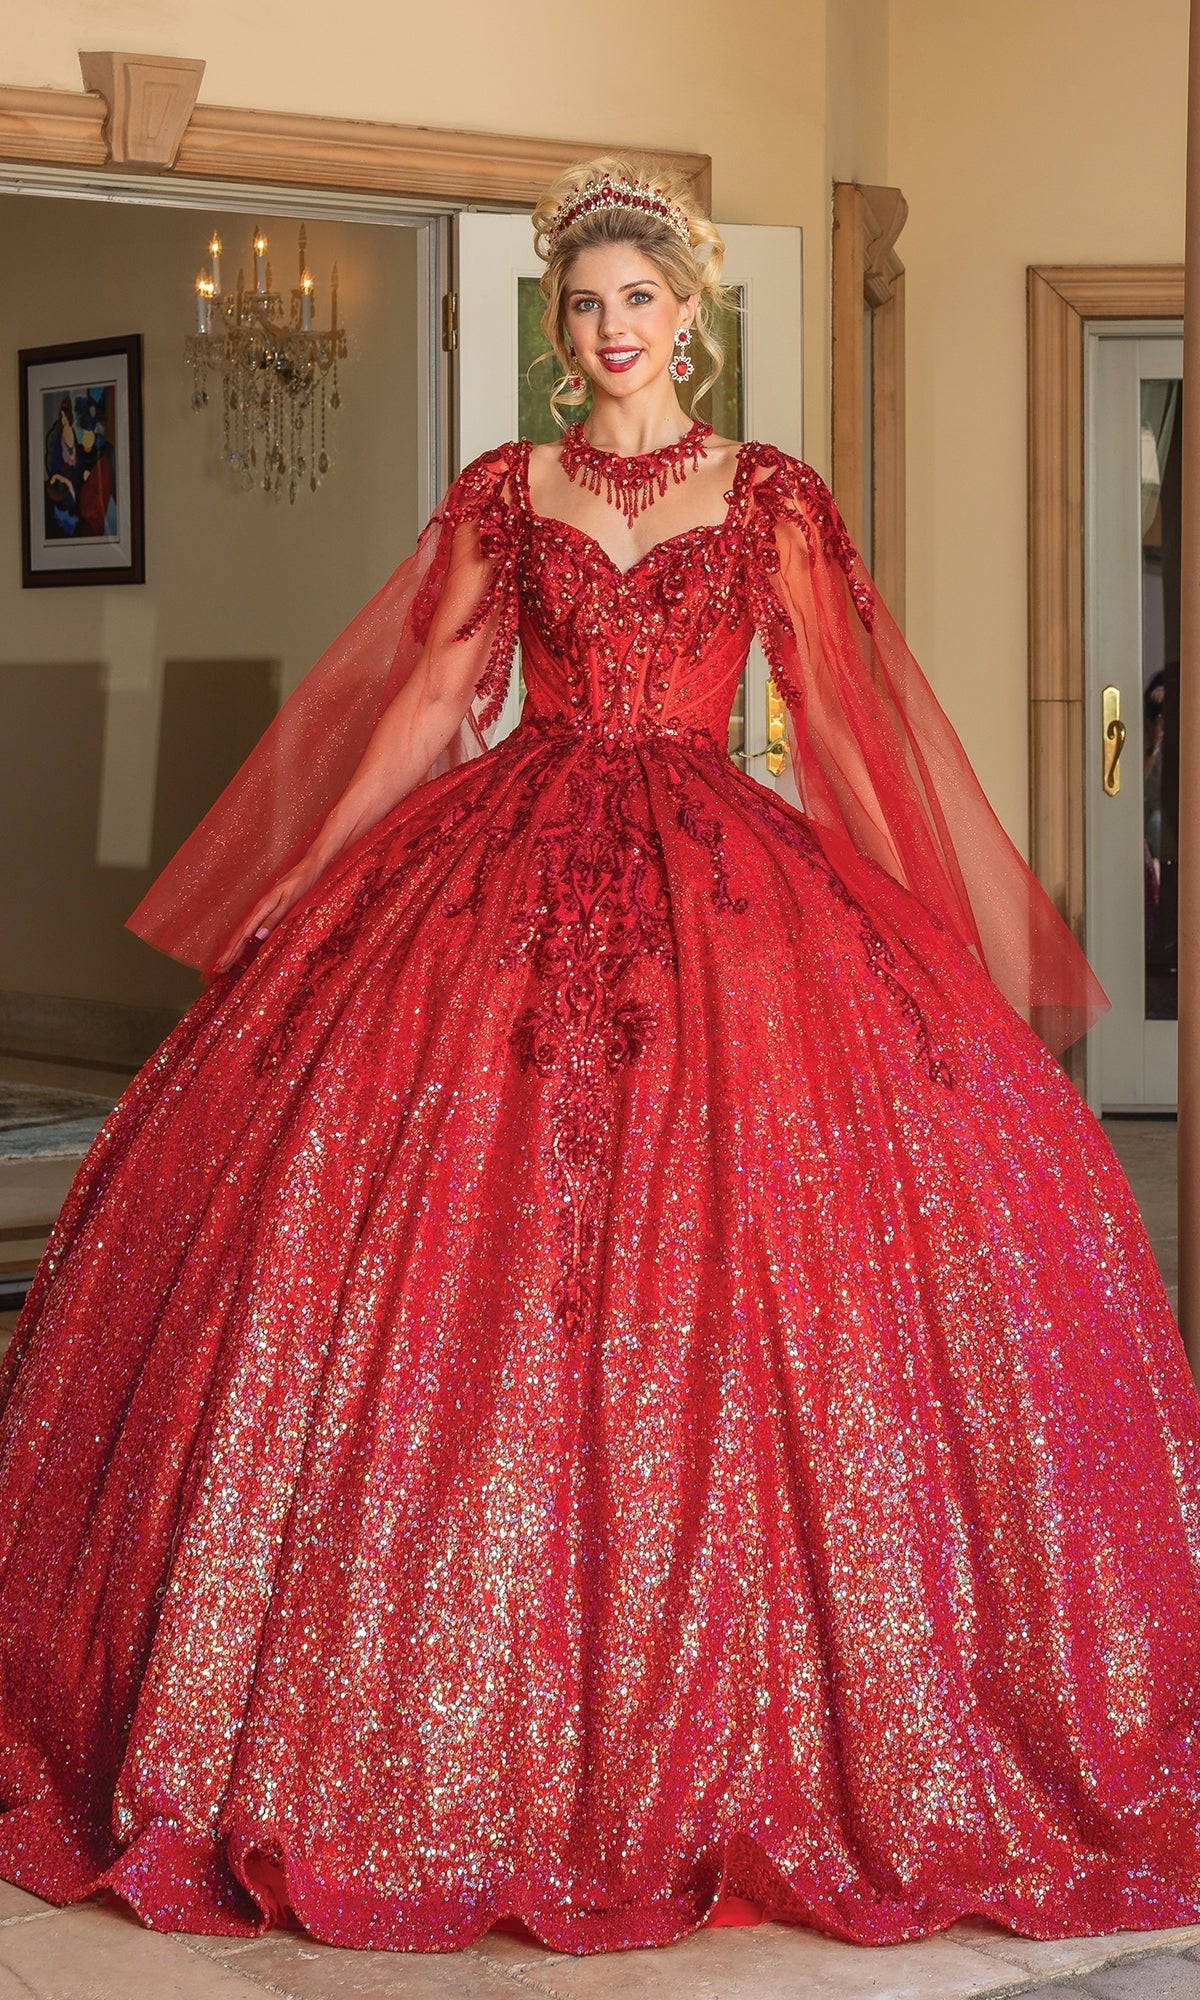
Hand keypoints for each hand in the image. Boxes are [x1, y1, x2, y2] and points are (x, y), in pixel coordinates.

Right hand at [211, 857, 323, 973]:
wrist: (307, 868)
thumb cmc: (300, 884)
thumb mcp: (289, 901)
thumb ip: (274, 918)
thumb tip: (257, 937)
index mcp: (262, 908)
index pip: (243, 935)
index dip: (232, 951)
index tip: (222, 964)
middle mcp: (259, 909)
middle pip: (240, 935)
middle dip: (228, 952)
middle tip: (218, 968)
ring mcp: (262, 909)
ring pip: (244, 932)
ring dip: (234, 947)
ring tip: (225, 961)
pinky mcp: (268, 909)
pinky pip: (251, 927)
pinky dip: (244, 939)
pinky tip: (243, 945)